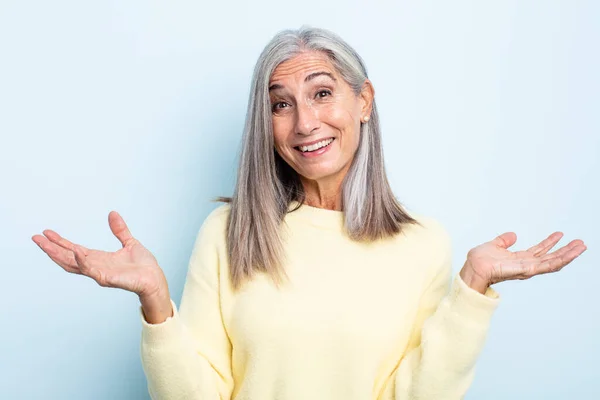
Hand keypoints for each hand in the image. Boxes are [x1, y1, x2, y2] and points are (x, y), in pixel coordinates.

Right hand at [32, 211, 167, 298]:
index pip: (73, 250)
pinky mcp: (108, 279)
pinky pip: (92, 270)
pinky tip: (76, 252)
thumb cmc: (143, 266)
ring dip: (59, 255)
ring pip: (74, 264)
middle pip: (67, 258)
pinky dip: (84, 262)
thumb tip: (112, 213)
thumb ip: (119, 230)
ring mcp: (100, 273)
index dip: (60, 242)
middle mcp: (95, 266)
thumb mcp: (130, 242)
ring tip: (45, 244)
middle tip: (36, 238)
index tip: (46, 232)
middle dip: (51, 248)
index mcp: (98, 259)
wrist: (155, 278)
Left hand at [460, 231, 586, 293]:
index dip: (550, 243)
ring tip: (581, 247)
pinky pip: (547, 266)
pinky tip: (569, 254)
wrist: (473, 267)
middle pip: (551, 258)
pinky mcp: (527, 270)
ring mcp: (528, 269)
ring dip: (568, 255)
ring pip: (553, 262)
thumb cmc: (480, 260)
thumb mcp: (494, 245)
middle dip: (566, 251)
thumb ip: (504, 241)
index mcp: (519, 259)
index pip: (539, 251)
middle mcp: (526, 265)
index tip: (560, 234)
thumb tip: (513, 235)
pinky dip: (560, 260)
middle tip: (580, 243)